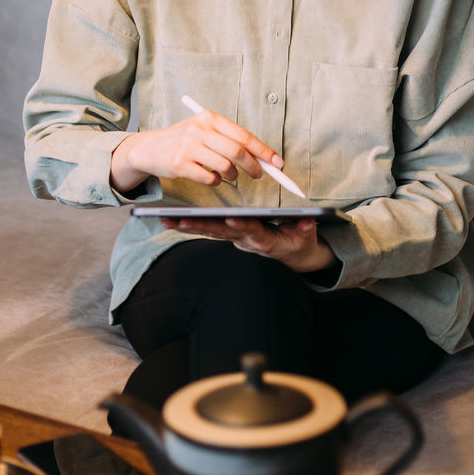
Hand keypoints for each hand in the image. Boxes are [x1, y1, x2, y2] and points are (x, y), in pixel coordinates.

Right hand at [110, 109, 281, 192]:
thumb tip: (263, 157)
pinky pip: (209, 178)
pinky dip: (216, 181)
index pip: (243, 135)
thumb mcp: (205, 131)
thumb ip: (230, 140)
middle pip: (237, 151)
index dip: (263, 150)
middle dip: (253, 166)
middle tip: (259, 175)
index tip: (277, 163)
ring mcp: (188, 146)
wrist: (150, 148)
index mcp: (209, 118)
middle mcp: (199, 129)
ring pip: (225, 166)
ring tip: (230, 175)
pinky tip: (212, 178)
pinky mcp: (179, 164)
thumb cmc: (185, 140)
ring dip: (233, 175)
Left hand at [162, 214, 336, 273]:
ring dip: (188, 226)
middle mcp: (245, 241)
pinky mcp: (230, 234)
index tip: (232, 219)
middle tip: (181, 221)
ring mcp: (236, 238)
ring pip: (209, 231)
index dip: (242, 226)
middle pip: (221, 233)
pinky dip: (190, 224)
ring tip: (166, 219)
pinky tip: (171, 220)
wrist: (293, 255)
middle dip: (201, 227)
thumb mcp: (306, 238)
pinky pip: (208, 229)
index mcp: (264, 240)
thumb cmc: (298, 243)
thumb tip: (307, 222)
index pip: (252, 232)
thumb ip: (305, 230)